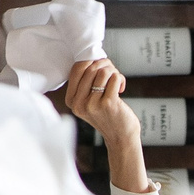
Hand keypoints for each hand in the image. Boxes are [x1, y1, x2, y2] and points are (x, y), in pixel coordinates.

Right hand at [62, 58, 149, 194]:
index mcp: (72, 101)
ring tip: (116, 81)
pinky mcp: (108, 103)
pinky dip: (119, 78)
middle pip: (90, 68)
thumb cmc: (108, 115)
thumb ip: (86, 83)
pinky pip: (114, 78)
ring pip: (102, 71)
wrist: (121, 137)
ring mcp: (93, 104)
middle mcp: (79, 103)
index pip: (76, 69)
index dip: (90, 60)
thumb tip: (92, 56)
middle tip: (112, 72)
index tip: (100, 65)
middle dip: (104, 65)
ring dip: (113, 72)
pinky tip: (121, 87)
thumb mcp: (89, 101)